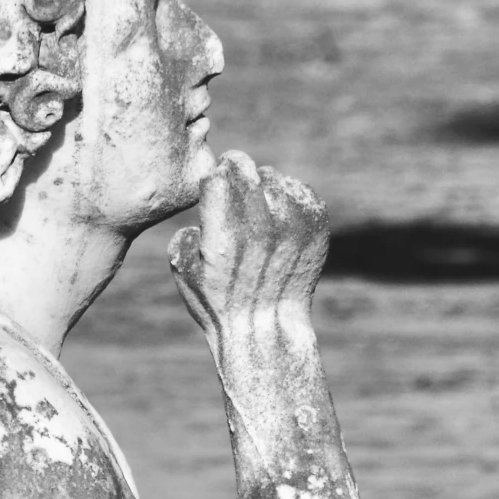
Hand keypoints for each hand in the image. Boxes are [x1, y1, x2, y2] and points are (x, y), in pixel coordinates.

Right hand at [168, 150, 328, 336]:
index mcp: (224, 236)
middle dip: (235, 170)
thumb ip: (185, 232)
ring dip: (261, 184)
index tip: (214, 179)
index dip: (214, 174)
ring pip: (273, 178)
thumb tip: (201, 212)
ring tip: (255, 202)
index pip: (219, 176)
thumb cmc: (218, 303)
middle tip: (233, 175)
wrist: (266, 329)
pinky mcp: (315, 229)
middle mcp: (260, 228)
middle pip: (246, 170)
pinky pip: (300, 191)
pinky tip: (278, 212)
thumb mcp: (184, 271)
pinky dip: (287, 195)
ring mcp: (292, 227)